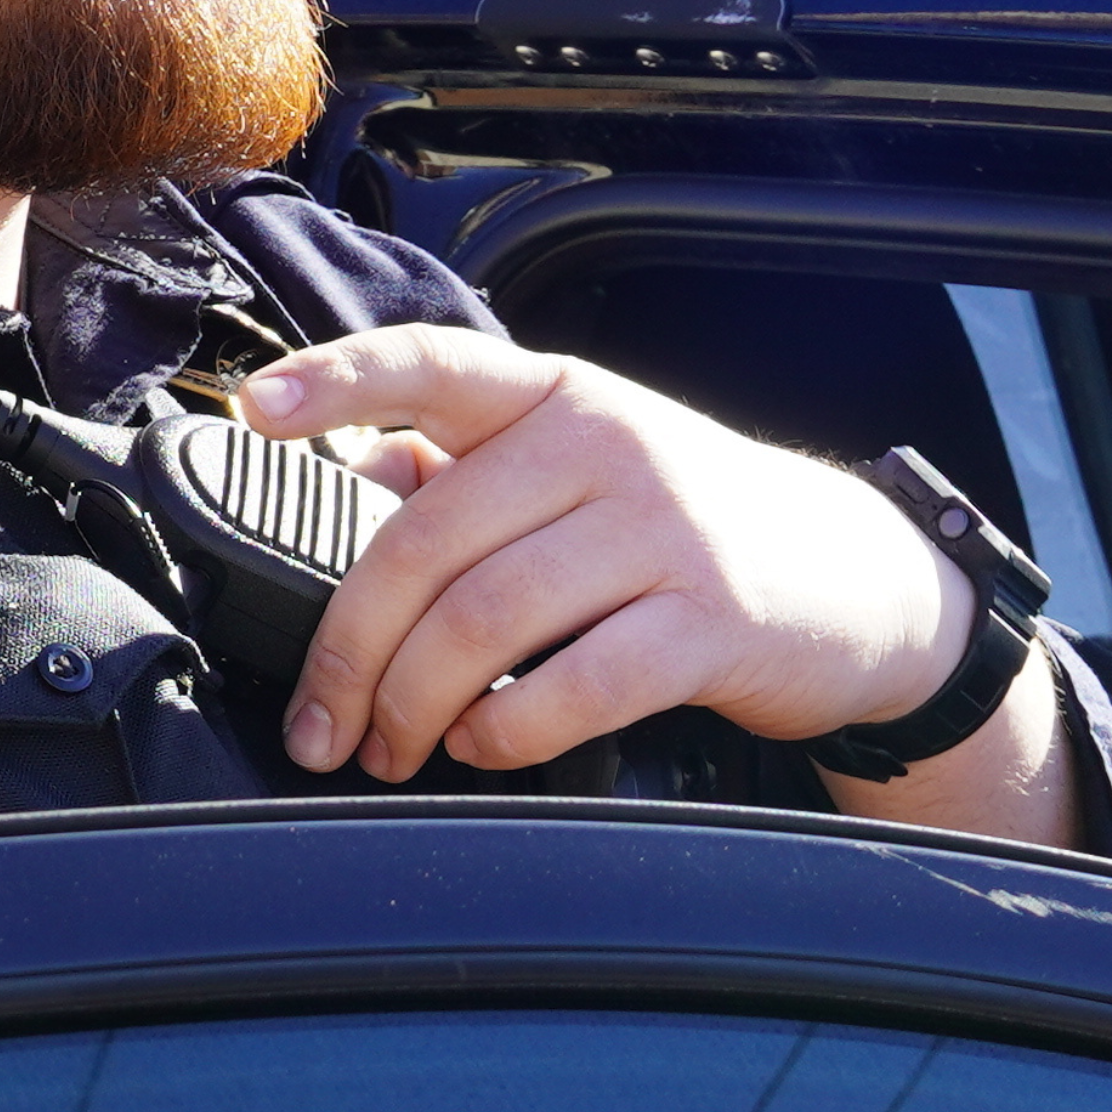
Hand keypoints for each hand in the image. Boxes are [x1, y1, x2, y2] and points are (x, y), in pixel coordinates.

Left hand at [238, 328, 984, 783]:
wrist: (855, 581)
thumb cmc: (693, 529)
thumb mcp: (588, 468)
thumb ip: (472, 466)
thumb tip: (347, 469)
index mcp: (559, 396)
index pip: (432, 363)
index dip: (336, 379)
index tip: (255, 411)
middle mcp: (607, 445)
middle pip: (427, 542)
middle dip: (350, 651)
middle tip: (322, 724)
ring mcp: (662, 531)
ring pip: (485, 622)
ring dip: (411, 706)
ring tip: (389, 748)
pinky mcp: (707, 623)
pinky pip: (570, 688)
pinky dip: (502, 733)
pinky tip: (481, 746)